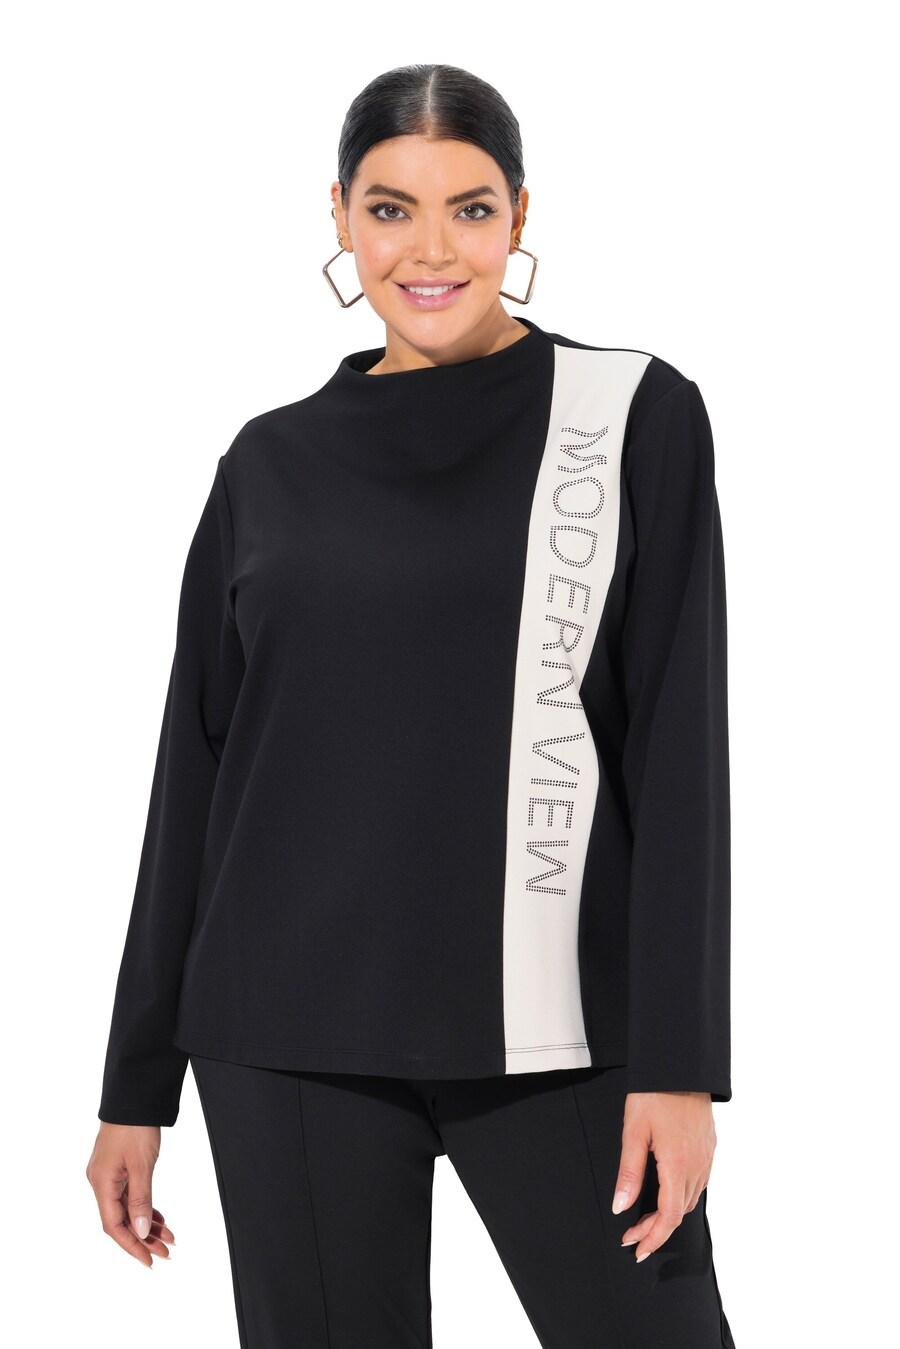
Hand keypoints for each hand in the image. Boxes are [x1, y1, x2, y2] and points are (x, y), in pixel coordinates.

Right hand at [86, 1123, 174, 1265]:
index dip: (132, 1246)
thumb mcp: (142, 1165)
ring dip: (146, 1223)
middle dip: (143, 1238)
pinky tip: (158, 1217)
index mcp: (102, 1183)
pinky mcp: (117, 1167)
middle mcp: (101, 1182)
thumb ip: (141, 1200)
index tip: (149, 1260)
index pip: (114, 1226)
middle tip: (165, 1252)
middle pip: (121, 1220)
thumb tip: (141, 1231)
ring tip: (167, 1237)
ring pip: (127, 1208)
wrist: (133, 1098)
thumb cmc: (135, 1126)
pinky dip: (144, 1207)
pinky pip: (129, 1195)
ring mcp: (108, 1175)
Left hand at [611, 1091, 715, 1261]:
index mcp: (678, 1165)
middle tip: (633, 1234)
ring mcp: (706, 1157)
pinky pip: (699, 1182)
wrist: (681, 1065)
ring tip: (646, 1217)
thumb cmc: (655, 1093)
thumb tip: (621, 1207)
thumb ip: (629, 1173)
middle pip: (679, 1212)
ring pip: (690, 1199)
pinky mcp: (709, 1147)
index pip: (669, 1217)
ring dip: (669, 1213)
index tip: (636, 1248)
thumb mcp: (634, 1132)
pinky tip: (667, 1191)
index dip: (653, 1238)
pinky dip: (681, 1195)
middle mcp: (697, 1166)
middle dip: (656, 1229)